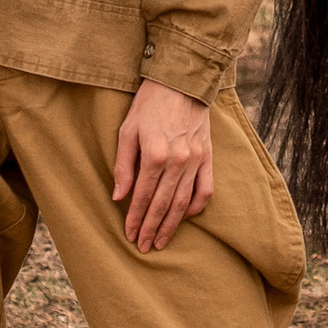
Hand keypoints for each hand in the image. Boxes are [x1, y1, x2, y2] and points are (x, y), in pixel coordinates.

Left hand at [113, 82, 214, 254]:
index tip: (130, 235)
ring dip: (171, 225)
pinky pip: (205, 189)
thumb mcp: (127, 130)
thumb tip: (118, 197)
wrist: (182, 81)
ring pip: (183, 202)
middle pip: (162, 205)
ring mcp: (196, 160)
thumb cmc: (149, 103)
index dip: (135, 219)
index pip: (142, 196)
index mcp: (154, 154)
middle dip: (151, 228)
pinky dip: (196, 207)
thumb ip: (123, 165)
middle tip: (144, 246)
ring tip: (161, 240)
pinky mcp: (208, 156)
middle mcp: (178, 161)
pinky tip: (184, 217)